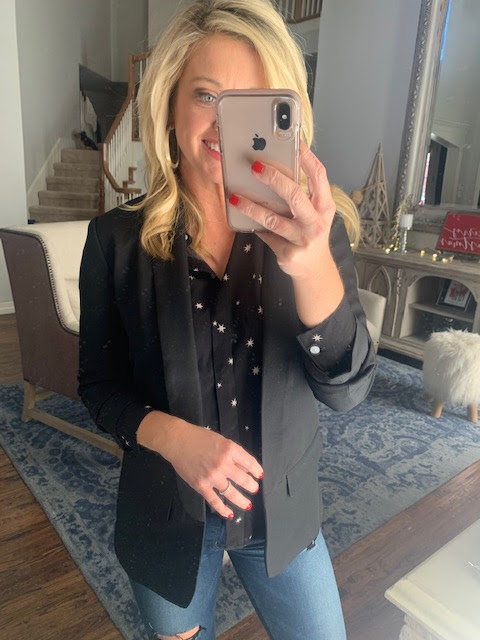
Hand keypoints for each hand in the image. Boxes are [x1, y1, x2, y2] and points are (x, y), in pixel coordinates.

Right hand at [158, 419, 263, 518]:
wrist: (177, 441)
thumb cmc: (199, 437)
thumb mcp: (221, 440)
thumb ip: (233, 453)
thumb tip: (245, 468)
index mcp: (230, 449)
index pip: (249, 462)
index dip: (256, 470)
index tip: (259, 475)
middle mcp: (223, 463)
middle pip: (243, 479)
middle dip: (251, 486)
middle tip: (254, 489)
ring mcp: (212, 476)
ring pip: (231, 493)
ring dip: (242, 500)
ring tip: (247, 504)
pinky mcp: (201, 486)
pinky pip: (215, 501)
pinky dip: (223, 509)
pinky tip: (229, 513)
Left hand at [228, 142, 344, 325]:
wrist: (314, 269)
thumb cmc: (310, 232)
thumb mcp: (313, 213)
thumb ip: (300, 195)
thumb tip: (272, 169)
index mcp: (325, 206)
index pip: (319, 176)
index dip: (306, 157)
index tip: (293, 142)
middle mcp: (316, 222)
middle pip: (295, 196)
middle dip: (274, 179)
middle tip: (255, 166)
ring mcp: (303, 239)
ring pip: (273, 219)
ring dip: (252, 206)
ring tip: (234, 196)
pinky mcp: (288, 253)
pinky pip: (265, 235)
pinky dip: (252, 226)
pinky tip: (239, 217)